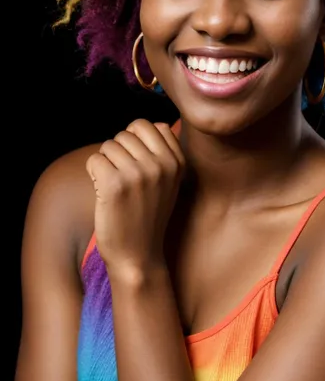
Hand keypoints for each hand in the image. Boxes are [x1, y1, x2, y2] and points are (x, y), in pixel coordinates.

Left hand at [86, 119, 185, 280]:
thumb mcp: (169, 182)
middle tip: (123, 178)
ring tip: (114, 186)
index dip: (134, 140)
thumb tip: (151, 124)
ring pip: (109, 145)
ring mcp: (138, 173)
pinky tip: (103, 190)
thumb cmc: (148, 216)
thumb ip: (164, 152)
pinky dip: (93, 173)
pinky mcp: (115, 185)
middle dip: (119, 152)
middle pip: (126, 133)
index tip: (135, 163)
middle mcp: (161, 164)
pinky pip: (95, 159)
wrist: (138, 256)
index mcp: (176, 161)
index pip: (148, 125)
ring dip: (106, 163)